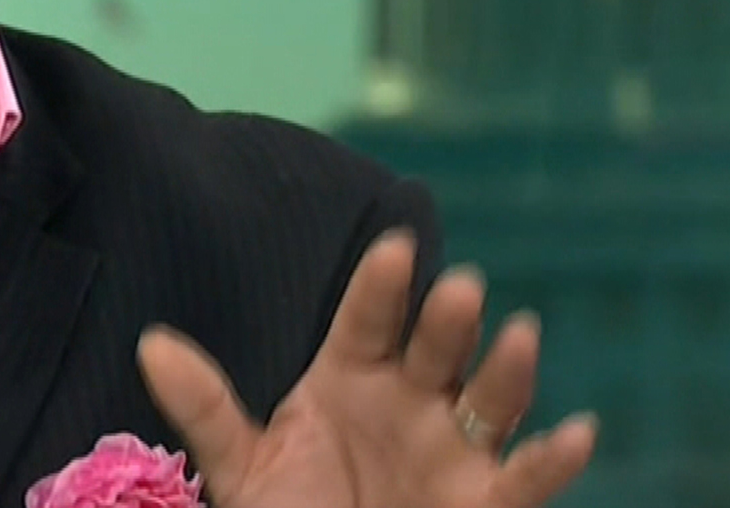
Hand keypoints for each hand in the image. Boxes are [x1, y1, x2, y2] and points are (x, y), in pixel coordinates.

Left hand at [138, 229, 596, 507]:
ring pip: (489, 398)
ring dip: (507, 369)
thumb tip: (150, 342)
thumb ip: (206, 407)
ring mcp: (454, 448)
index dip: (383, 286)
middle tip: (460, 287)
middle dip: (449, 320)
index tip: (396, 247)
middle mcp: (411, 400)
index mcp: (351, 377)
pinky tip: (579, 432)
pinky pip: (528, 478)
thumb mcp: (242, 467)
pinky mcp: (487, 501)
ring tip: (520, 333)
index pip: (368, 320)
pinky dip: (556, 458)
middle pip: (436, 348)